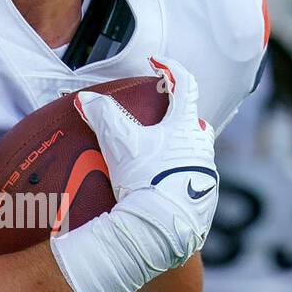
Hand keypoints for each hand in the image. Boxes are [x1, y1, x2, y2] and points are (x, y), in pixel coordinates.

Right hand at [77, 60, 218, 269]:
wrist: (161, 228)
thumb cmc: (146, 179)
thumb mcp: (120, 143)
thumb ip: (103, 115)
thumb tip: (86, 98)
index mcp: (186, 126)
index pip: (185, 84)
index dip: (170, 68)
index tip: (157, 63)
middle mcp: (203, 148)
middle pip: (193, 123)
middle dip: (177, 119)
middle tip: (157, 122)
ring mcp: (206, 176)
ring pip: (193, 155)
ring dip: (177, 152)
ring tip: (153, 161)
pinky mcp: (203, 203)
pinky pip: (190, 184)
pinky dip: (175, 181)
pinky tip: (158, 190)